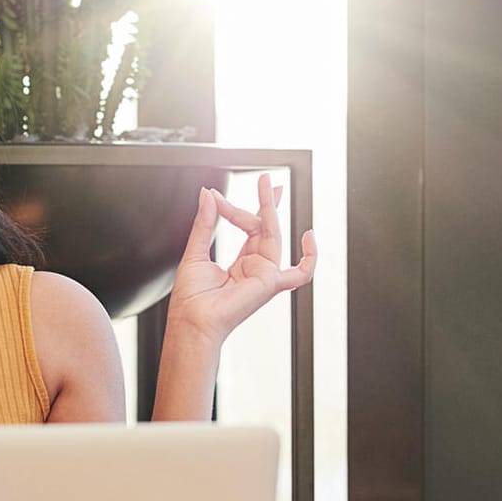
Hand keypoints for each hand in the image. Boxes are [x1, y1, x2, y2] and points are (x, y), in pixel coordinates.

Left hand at [167, 173, 315, 345]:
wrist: (191, 321)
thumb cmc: (191, 299)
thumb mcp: (196, 251)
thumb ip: (206, 222)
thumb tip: (209, 195)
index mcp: (240, 264)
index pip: (249, 228)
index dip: (235, 209)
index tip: (217, 196)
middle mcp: (256, 269)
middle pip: (264, 228)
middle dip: (265, 202)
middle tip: (264, 179)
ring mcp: (264, 275)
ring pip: (274, 235)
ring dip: (269, 209)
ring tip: (266, 187)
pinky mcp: (269, 282)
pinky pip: (302, 273)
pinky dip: (310, 257)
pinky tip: (308, 235)